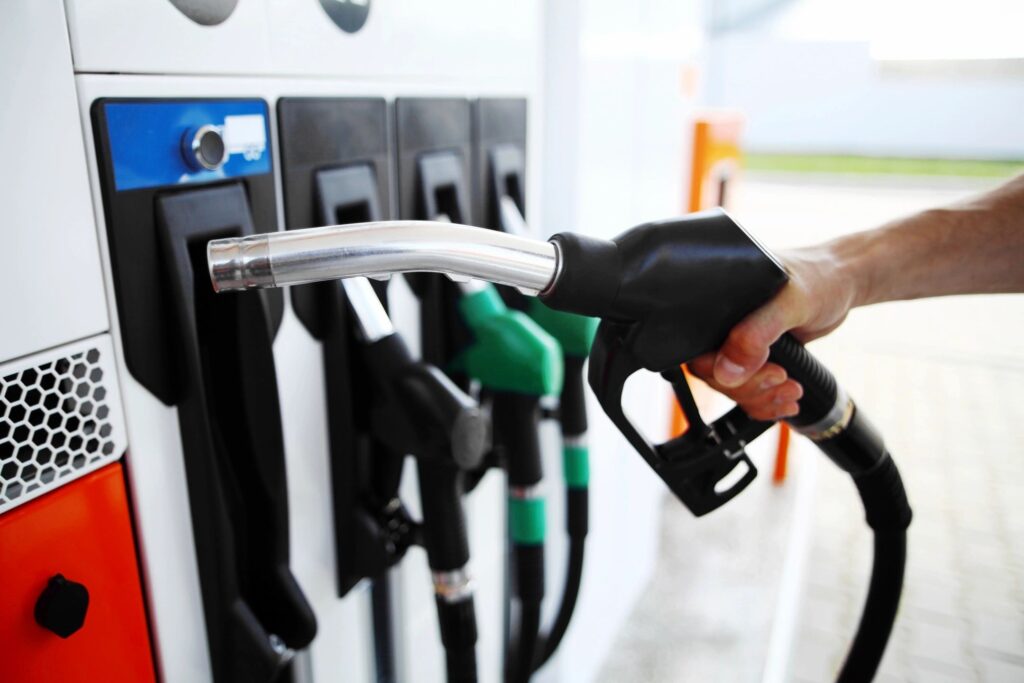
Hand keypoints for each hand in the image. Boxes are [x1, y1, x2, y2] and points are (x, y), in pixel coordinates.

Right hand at [688, 244, 857, 420]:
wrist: (844, 282)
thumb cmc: (819, 279)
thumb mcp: (789, 303)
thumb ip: (756, 335)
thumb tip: (726, 371)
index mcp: (718, 305)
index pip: (699, 350)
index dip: (722, 370)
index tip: (763, 370)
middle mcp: (724, 325)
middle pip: (713, 375)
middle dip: (750, 387)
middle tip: (781, 377)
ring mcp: (739, 342)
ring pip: (731, 387)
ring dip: (761, 397)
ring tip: (792, 389)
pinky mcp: (756, 356)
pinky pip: (747, 390)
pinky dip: (765, 402)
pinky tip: (785, 399)